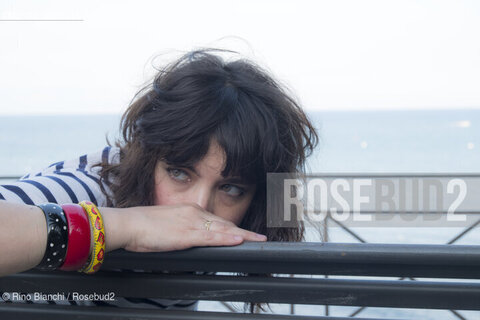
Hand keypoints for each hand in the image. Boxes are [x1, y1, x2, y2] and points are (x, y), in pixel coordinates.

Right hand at [104, 203, 266, 252]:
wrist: (128, 223)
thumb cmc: (144, 226)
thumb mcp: (168, 224)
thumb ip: (183, 230)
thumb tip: (190, 239)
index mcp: (190, 211)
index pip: (218, 220)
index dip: (234, 228)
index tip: (246, 233)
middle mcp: (195, 213)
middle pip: (225, 223)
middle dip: (244, 231)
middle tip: (261, 237)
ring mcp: (192, 223)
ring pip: (223, 229)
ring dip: (243, 235)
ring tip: (259, 240)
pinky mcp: (186, 234)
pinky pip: (211, 237)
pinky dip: (226, 238)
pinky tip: (238, 240)